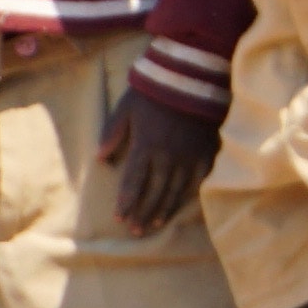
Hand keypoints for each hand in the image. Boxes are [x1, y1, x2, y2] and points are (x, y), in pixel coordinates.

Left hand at [101, 86, 219, 237]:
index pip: (133, 182)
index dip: (126, 202)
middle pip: (154, 192)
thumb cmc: (154, 91)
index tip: (120, 219)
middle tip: (135, 231)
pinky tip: (184, 204)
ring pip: (176, 189)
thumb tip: (100, 159)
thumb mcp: (126, 108)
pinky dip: (191, 193)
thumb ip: (112, 133)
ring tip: (155, 224)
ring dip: (164, 209)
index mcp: (145, 146)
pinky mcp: (207, 150)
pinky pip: (199, 178)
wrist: (193, 76)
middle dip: (143, 213)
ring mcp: (190, 155)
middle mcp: (168, 156)